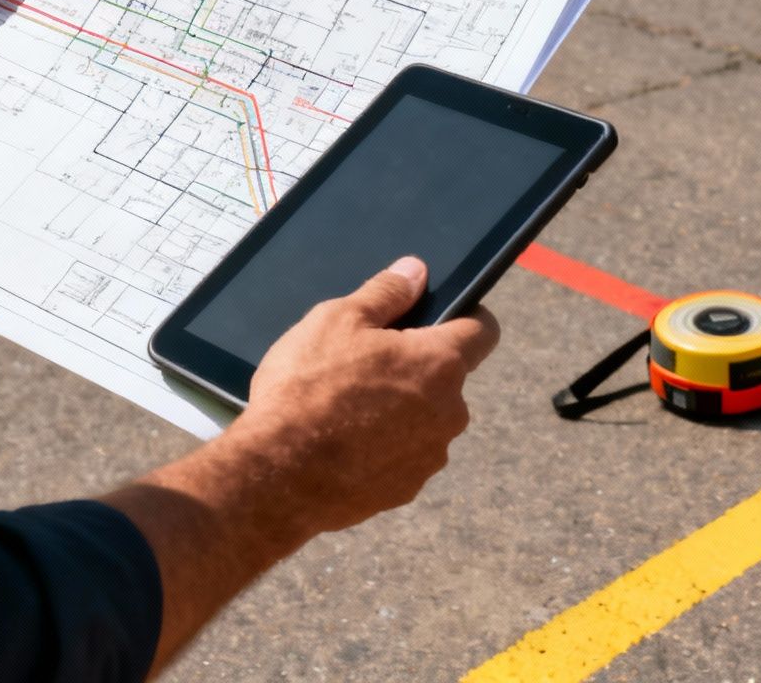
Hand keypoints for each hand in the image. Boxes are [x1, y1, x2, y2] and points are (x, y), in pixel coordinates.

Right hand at [99, 256, 500, 671]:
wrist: (276, 476)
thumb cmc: (307, 388)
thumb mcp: (337, 320)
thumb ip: (386, 293)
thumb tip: (416, 271)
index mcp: (440, 363)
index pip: (484, 330)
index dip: (466, 317)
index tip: (438, 318)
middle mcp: (450, 411)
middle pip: (447, 378)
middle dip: (417, 369)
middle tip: (366, 365)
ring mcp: (430, 456)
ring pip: (425, 420)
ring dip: (401, 411)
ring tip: (347, 410)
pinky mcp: (407, 489)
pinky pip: (403, 457)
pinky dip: (383, 448)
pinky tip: (343, 446)